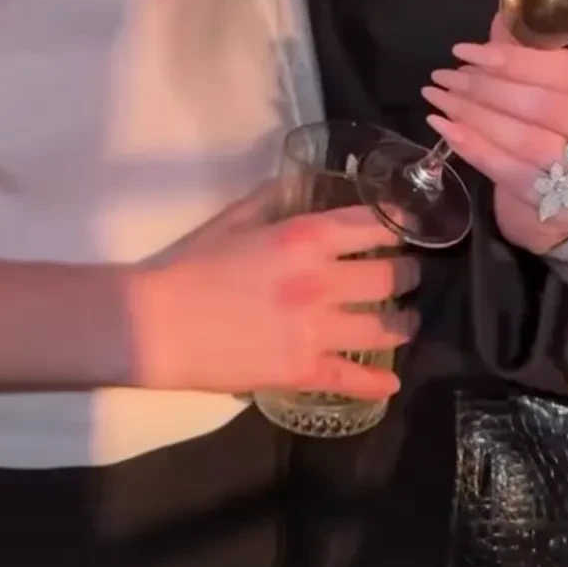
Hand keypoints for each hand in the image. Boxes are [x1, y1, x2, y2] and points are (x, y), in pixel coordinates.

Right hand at [130, 188, 418, 399]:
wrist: (158, 323)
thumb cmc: (193, 264)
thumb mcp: (237, 218)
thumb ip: (275, 199)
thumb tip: (302, 183)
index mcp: (304, 237)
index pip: (372, 224)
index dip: (398, 225)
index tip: (408, 228)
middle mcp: (320, 280)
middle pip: (389, 276)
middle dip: (407, 275)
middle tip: (409, 277)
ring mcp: (314, 328)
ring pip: (383, 327)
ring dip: (402, 324)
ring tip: (407, 323)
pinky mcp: (302, 369)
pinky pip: (351, 379)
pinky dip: (377, 383)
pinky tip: (391, 382)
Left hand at [422, 18, 567, 255]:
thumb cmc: (560, 127)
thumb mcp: (557, 86)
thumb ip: (532, 54)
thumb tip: (498, 23)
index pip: (566, 70)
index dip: (514, 60)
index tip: (465, 51)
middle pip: (542, 106)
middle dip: (485, 88)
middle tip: (445, 75)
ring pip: (523, 139)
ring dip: (473, 115)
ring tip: (438, 97)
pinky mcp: (559, 204)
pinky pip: (507, 169)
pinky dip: (470, 145)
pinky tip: (443, 127)